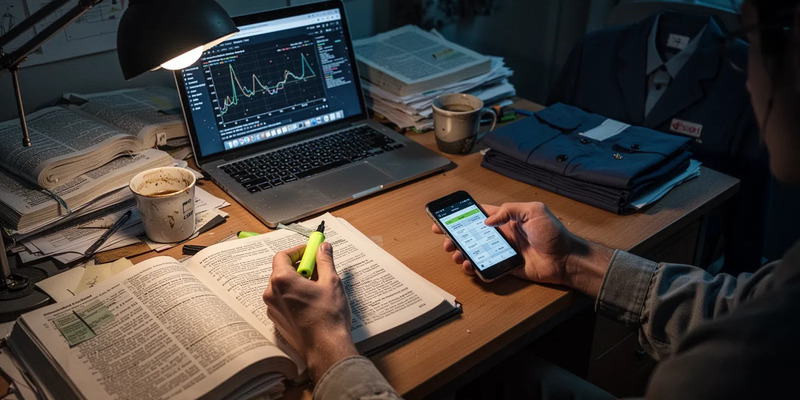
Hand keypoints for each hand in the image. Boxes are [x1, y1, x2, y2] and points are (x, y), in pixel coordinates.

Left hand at [263, 242, 357, 381]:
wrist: (325, 347)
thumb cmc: (328, 316)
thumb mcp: (331, 282)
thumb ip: (325, 261)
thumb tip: (323, 248)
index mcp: (282, 280)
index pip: (283, 255)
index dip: (298, 251)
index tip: (311, 252)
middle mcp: (272, 294)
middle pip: (281, 271)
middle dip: (300, 266)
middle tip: (318, 268)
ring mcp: (273, 309)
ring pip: (283, 287)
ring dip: (297, 282)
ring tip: (317, 287)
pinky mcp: (277, 320)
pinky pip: (283, 301)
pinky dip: (294, 296)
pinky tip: (312, 302)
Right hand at [432, 202, 612, 295]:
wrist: (565, 259)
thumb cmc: (553, 233)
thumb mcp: (534, 211)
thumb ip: (509, 210)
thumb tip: (487, 221)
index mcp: (507, 219)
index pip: (479, 215)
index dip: (461, 215)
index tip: (445, 218)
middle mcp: (502, 235)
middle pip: (472, 235)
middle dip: (455, 237)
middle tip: (444, 241)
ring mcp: (502, 252)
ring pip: (475, 252)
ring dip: (461, 252)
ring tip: (455, 254)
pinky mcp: (505, 267)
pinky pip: (485, 267)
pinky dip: (474, 267)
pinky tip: (468, 265)